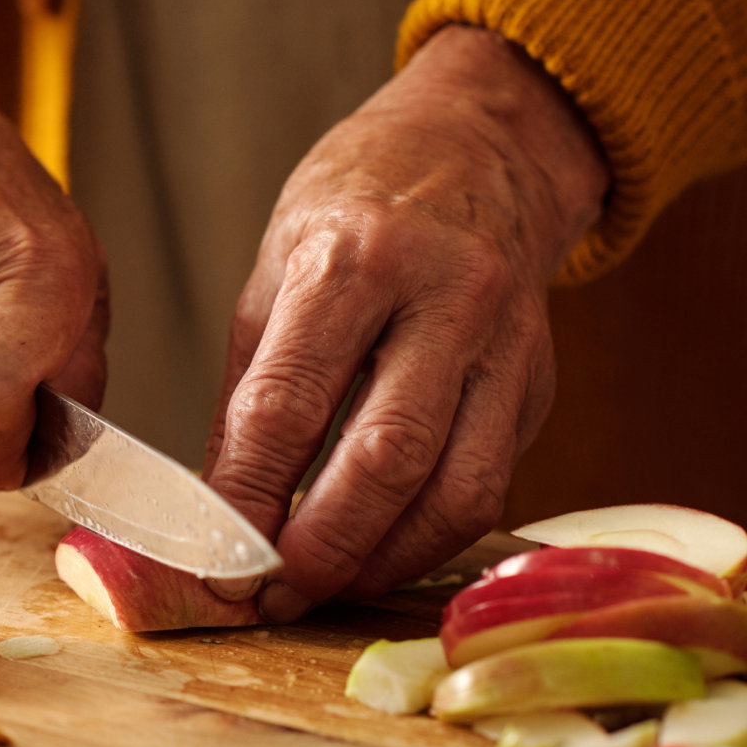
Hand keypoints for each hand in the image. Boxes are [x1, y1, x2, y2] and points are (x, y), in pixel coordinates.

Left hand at [203, 25, 608, 620]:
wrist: (481, 149)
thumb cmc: (356, 208)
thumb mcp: (272, 272)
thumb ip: (248, 390)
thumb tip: (214, 506)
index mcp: (355, 260)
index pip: (289, 405)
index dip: (247, 496)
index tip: (209, 557)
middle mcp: (445, 300)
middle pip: (384, 458)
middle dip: (319, 547)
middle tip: (267, 597)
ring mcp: (504, 346)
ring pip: (454, 490)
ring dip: (379, 560)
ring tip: (318, 591)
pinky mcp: (537, 386)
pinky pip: (487, 486)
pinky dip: (426, 539)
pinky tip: (374, 557)